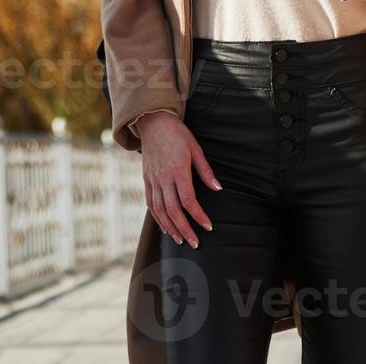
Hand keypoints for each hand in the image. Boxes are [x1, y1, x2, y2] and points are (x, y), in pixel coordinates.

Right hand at [137, 112, 220, 247]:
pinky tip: (165, 227)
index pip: (188, 200)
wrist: (152, 122)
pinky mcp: (146, 179)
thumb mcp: (195, 148)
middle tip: (195, 243)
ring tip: (181, 241)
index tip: (208, 227)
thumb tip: (218, 189)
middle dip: (185, 230)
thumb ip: (206, 171)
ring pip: (160, 210)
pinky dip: (157, 218)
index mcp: (178, 170)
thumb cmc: (177, 134)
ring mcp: (153, 180)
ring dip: (170, 228)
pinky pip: (150, 203)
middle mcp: (163, 178)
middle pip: (173, 210)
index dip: (198, 216)